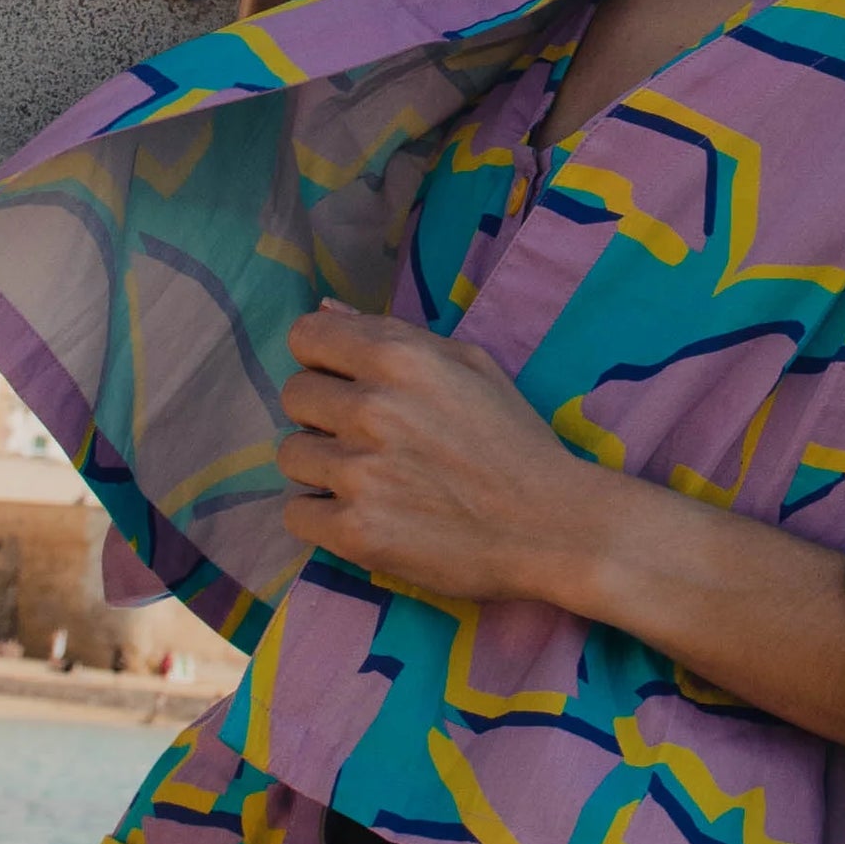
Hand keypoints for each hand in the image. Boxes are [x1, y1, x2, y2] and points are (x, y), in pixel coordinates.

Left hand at [278, 308, 601, 612]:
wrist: (553, 527)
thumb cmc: (515, 442)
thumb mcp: (471, 366)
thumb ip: (394, 334)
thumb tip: (324, 311)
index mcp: (399, 358)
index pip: (305, 338)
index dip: (321, 360)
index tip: (343, 383)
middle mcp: (372, 409)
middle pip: (293, 396)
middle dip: (322, 414)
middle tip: (364, 438)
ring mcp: (360, 473)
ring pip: (290, 455)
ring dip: (322, 466)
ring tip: (369, 479)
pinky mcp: (355, 532)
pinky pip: (296, 513)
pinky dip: (322, 516)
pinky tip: (362, 514)